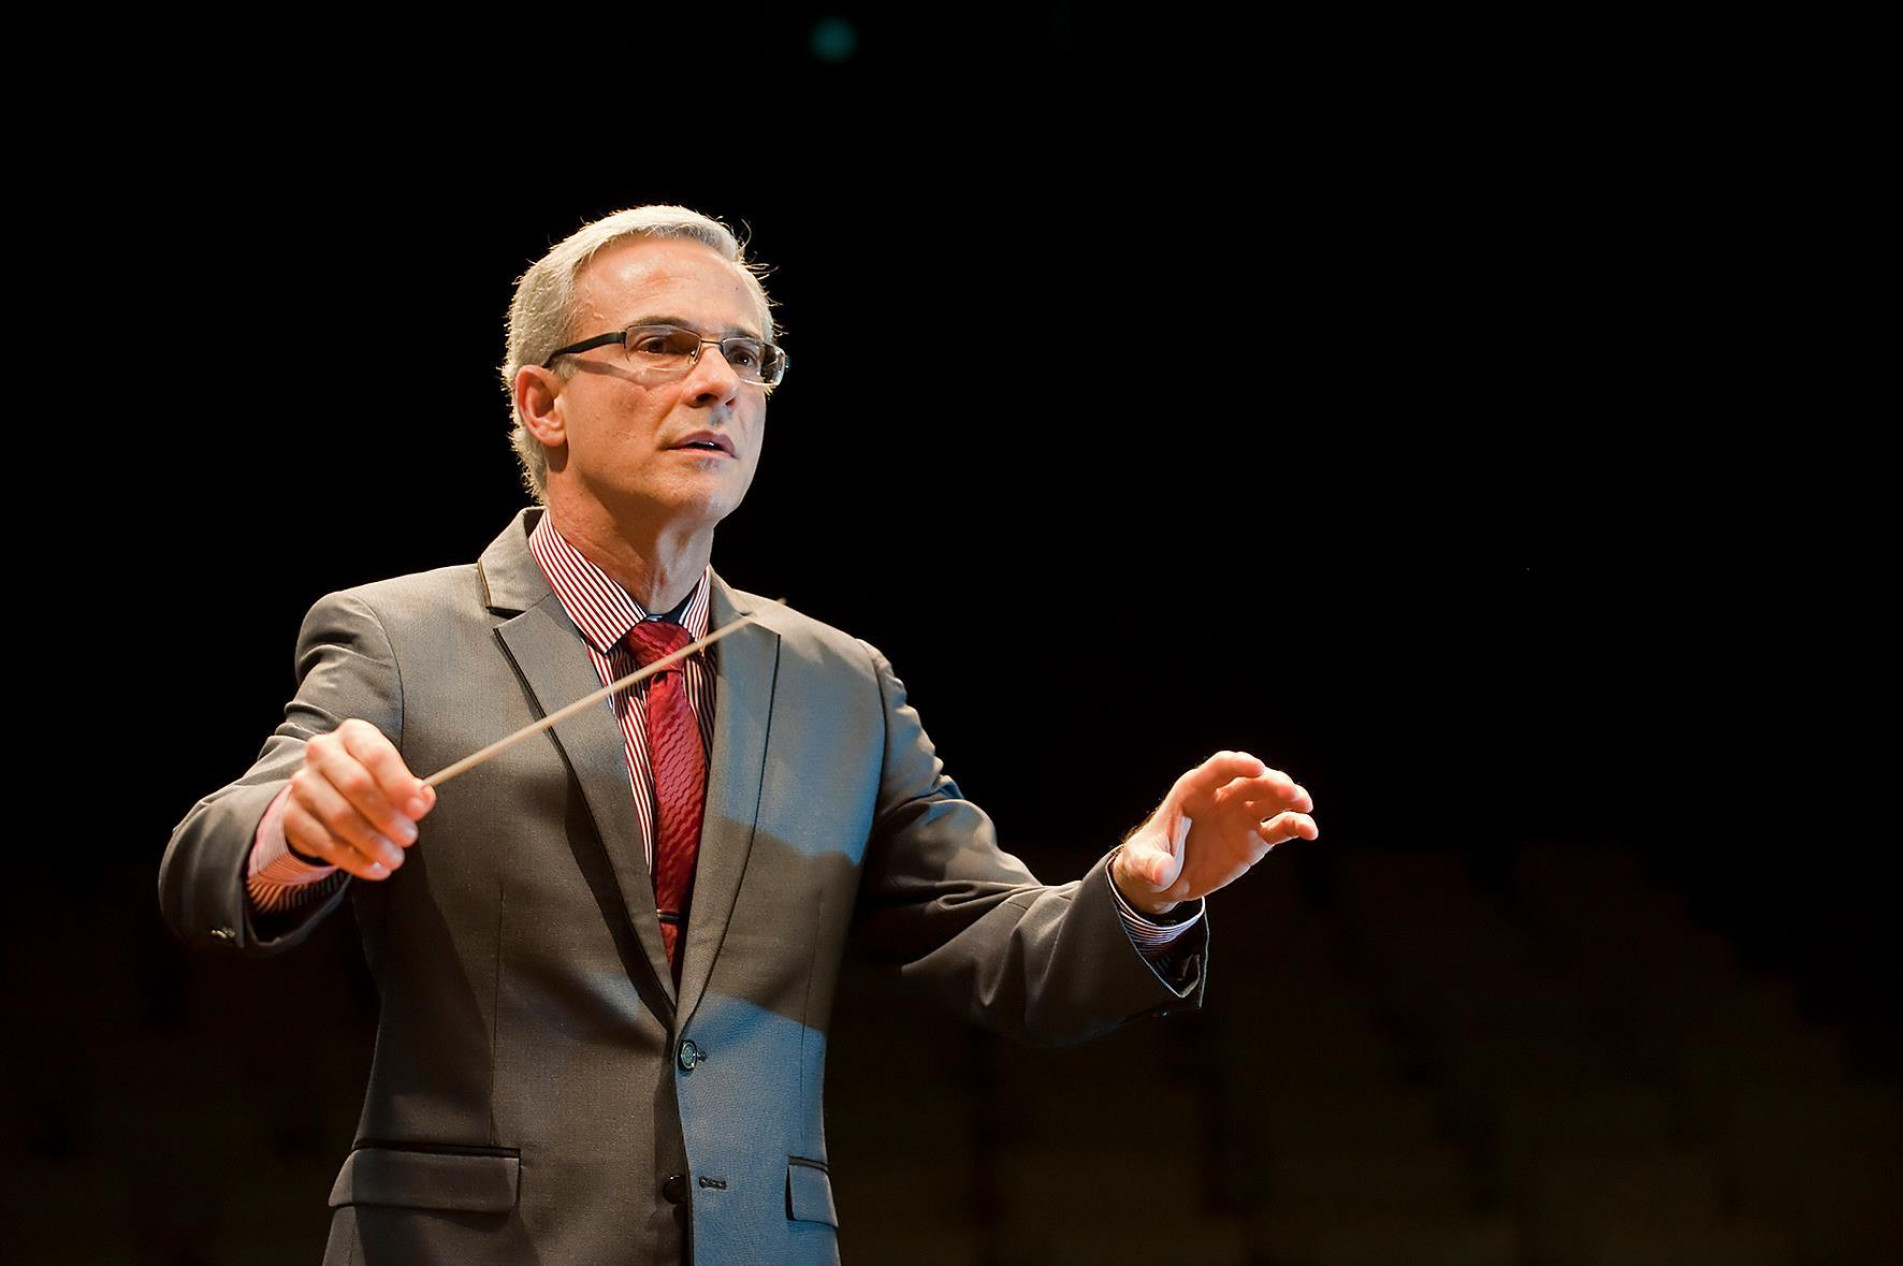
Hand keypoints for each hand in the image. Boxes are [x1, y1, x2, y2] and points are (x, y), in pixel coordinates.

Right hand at [282, 719, 436, 881]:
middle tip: (409, 838)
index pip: (376, 754)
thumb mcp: (390, 777)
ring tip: (395, 858)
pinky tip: (374, 869)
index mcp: (353, 735)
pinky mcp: (292, 814)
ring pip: (340, 816)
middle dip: (387, 816)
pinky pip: (324, 841)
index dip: (398, 782)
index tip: (417, 808)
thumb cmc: (367, 782)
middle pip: (356, 785)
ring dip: (372, 842)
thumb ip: (410, 789)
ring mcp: (303, 783)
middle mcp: (322, 753)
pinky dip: (353, 859)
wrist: (320, 796)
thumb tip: (423, 800)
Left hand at [1112, 751, 1317, 915]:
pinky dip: (1297, 825)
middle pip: (1252, 780)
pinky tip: (1310, 831)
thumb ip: (1152, 865)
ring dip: (1290, 798)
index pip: (1219, 768)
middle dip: (1272, 782)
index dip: (1238, 765)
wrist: (1165, 879)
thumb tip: (1161, 872)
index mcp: (1193, 791)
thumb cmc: (1149, 861)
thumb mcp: (1144, 864)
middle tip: (1290, 793)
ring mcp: (1241, 816)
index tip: (1257, 767)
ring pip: (1271, 799)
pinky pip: (1281, 827)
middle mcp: (1222, 797)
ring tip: (1305, 806)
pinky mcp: (1255, 838)